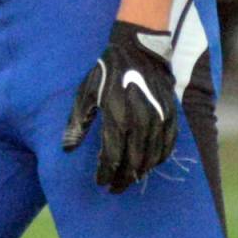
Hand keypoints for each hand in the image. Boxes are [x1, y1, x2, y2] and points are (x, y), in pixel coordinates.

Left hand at [62, 21, 176, 192]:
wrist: (137, 49)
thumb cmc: (106, 70)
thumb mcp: (86, 91)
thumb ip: (77, 121)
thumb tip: (67, 149)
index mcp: (117, 116)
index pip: (112, 157)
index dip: (106, 174)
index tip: (101, 183)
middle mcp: (140, 121)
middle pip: (133, 162)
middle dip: (123, 179)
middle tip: (114, 188)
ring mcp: (158, 118)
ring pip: (152, 158)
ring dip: (140, 172)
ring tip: (129, 178)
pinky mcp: (171, 115)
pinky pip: (168, 146)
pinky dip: (159, 160)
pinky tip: (150, 164)